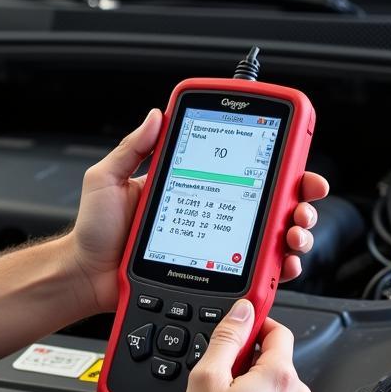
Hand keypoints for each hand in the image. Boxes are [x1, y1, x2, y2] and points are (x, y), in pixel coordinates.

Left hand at [65, 111, 329, 312]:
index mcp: (189, 185)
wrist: (88, 275)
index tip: (292, 152)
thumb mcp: (106, 178)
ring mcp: (214, 245)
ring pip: (271, 236)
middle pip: (267, 201)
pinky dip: (277, 268)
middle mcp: (209, 213)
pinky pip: (254, 272)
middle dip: (298, 197)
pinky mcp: (215, 276)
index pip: (237, 167)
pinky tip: (281, 263)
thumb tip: (156, 115)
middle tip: (303, 198)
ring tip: (294, 231)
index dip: (270, 159)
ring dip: (295, 231)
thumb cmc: (96, 231)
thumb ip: (132, 148)